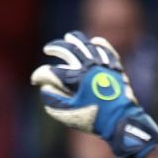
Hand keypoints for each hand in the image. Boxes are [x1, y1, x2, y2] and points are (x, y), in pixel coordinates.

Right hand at [29, 31, 157, 157]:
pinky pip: (107, 51)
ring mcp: (103, 65)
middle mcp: (89, 67)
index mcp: (75, 78)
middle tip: (47, 49)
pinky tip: (94, 42)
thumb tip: (44, 89)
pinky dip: (99, 45)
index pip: (52, 72)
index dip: (41, 75)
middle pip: (69, 50)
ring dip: (75, 40)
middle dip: (55, 47)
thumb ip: (54, 100)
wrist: (121, 120)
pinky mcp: (115, 68)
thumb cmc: (94, 118)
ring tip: (68, 37)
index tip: (35, 80)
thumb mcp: (69, 114)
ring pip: (87, 46)